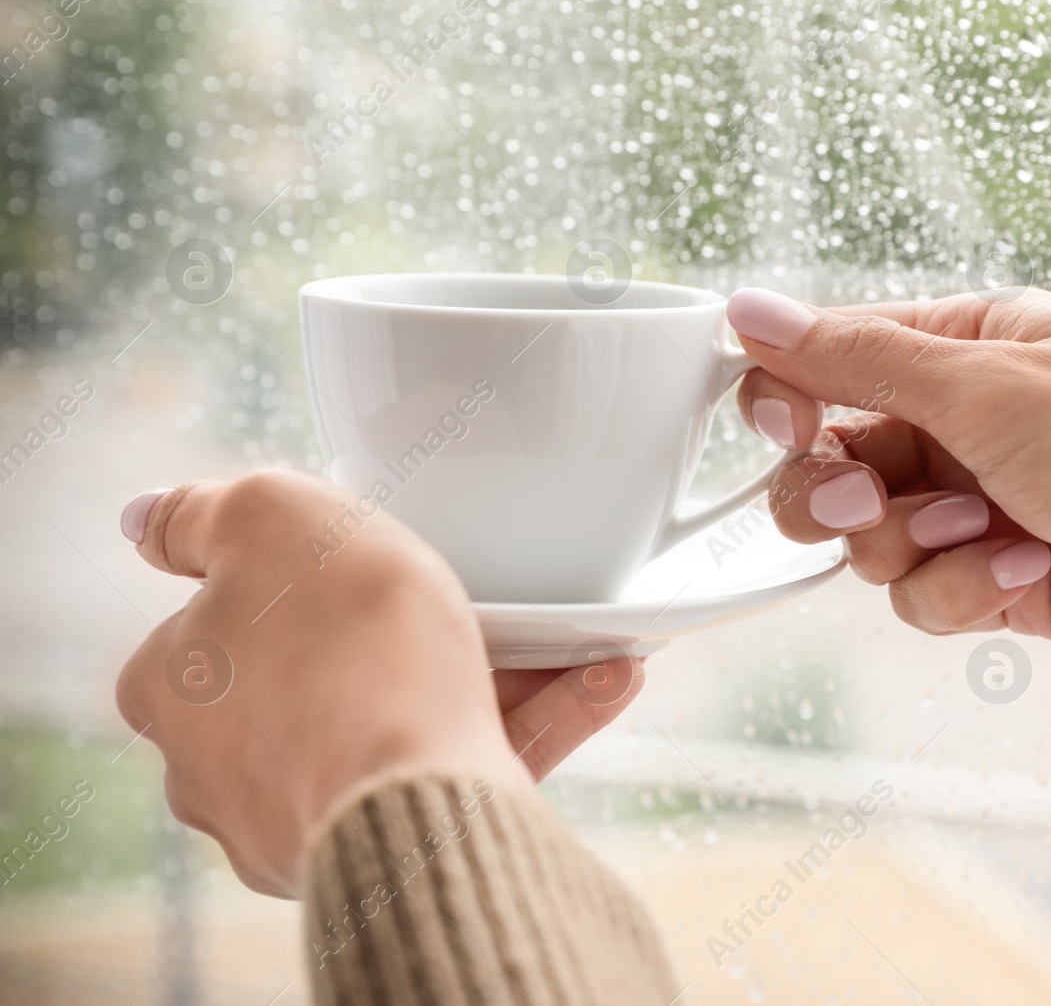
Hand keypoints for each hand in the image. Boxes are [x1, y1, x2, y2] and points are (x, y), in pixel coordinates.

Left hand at [114, 470, 641, 896]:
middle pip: (326, 669)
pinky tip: (604, 678)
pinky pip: (461, 766)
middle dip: (407, 627)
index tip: (368, 557)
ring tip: (580, 639)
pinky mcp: (385, 846)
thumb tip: (141, 519)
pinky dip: (531, 725)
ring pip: (405, 718)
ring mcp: (302, 814)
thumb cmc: (345, 643)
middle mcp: (220, 766)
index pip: (222, 615)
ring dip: (497, 675)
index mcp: (172, 689)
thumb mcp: (272, 517)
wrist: (419, 782)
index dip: (301, 574)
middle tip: (485, 592)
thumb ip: (202, 511)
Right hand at [729, 287, 1050, 709]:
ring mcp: (983, 505)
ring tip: (988, 531)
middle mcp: (966, 422)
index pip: (833, 360)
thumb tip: (747, 308)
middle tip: (873, 494)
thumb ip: (859, 359)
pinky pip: (925, 598)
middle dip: (838, 489)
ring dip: (911, 544)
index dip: (789, 397)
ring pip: (870, 540)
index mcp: (966, 346)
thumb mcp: (994, 386)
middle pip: (832, 459)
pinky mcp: (1004, 583)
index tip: (786, 424)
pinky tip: (1027, 573)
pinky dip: (962, 592)